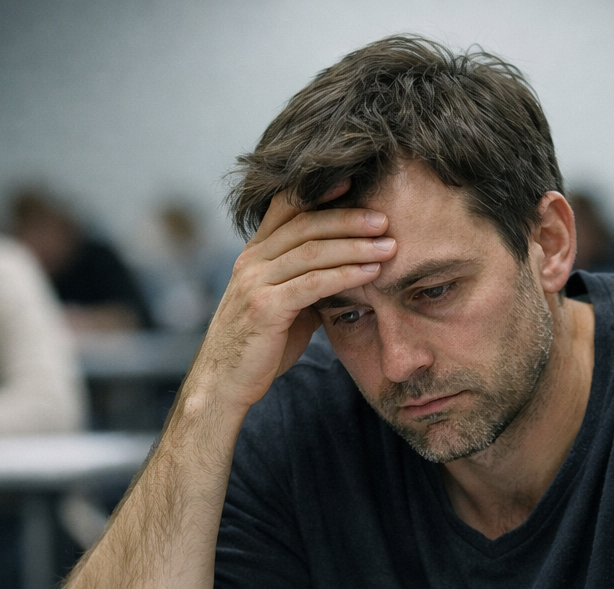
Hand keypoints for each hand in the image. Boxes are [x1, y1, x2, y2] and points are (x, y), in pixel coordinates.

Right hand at [192, 180, 393, 410]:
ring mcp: (255, 282)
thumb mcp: (284, 307)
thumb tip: (346, 275)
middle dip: (348, 218)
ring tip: (388, 245)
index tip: (354, 182)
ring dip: (355, 246)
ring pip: (312, 251)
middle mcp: (252, 261)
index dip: (318, 191)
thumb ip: (308, 285)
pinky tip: (370, 273)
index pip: (285, 208)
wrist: (224, 382)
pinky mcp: (265, 307)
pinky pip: (312, 283)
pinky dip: (345, 274)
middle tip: (384, 218)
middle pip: (305, 224)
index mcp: (254, 254)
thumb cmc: (259, 346)